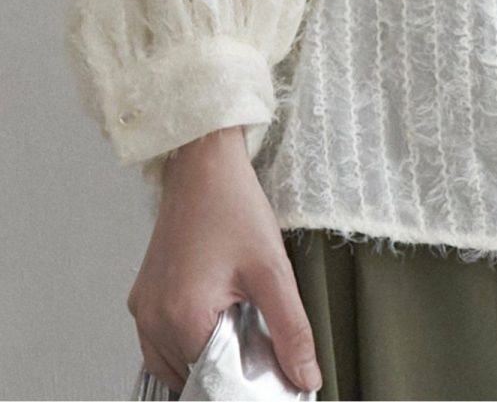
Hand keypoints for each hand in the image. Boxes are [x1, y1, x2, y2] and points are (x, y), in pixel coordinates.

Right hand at [127, 126, 322, 395]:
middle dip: (229, 367)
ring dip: (208, 355)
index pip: (214, 382)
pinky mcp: (143, 299)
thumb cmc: (232, 206)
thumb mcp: (272, 270)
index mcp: (181, 317)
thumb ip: (291, 330)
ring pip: (176, 365)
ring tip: (237, 318)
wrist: (203, 165)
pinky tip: (216, 315)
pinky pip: (162, 344)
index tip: (271, 364)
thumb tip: (305, 378)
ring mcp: (143, 310)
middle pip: (194, 375)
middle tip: (257, 333)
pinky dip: (190, 342)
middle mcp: (152, 320)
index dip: (247, 378)